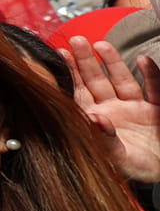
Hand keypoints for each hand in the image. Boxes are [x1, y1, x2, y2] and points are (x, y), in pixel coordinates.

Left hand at [65, 37, 159, 182]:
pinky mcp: (157, 110)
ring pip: (122, 80)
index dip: (70, 74)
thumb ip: (104, 137)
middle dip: (87, 61)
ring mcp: (136, 109)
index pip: (79, 93)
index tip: (59, 55)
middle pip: (97, 81)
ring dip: (113, 63)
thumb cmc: (133, 170)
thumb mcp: (116, 157)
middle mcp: (114, 111)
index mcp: (98, 121)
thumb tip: (92, 118)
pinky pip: (154, 89)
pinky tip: (142, 60)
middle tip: (76, 40)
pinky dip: (151, 75)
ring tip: (100, 44)